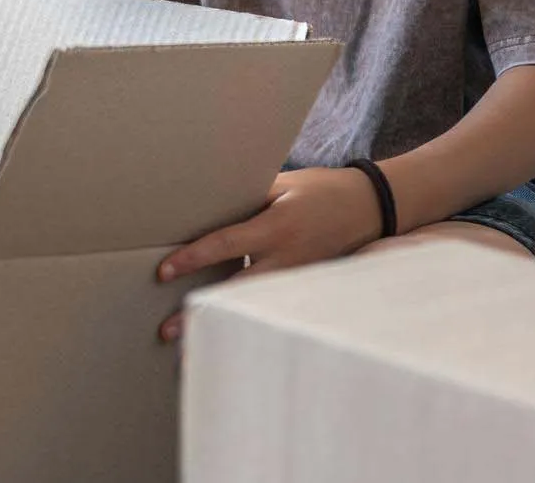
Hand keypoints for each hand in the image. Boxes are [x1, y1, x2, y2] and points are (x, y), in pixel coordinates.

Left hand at [156, 167, 382, 339]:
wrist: (370, 207)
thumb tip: (207, 207)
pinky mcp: (303, 290)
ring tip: (189, 350)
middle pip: (235, 290)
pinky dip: (245, 322)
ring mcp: (296, 278)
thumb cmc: (319, 190)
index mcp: (276, 227)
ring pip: (251, 307)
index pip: (226, 244)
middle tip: (167, 331)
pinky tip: (224, 338)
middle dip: (201, 310)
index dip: (193, 258)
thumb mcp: (283, 185)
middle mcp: (286, 257)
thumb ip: (247, 200)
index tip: (164, 272)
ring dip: (221, 326)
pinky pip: (269, 307)